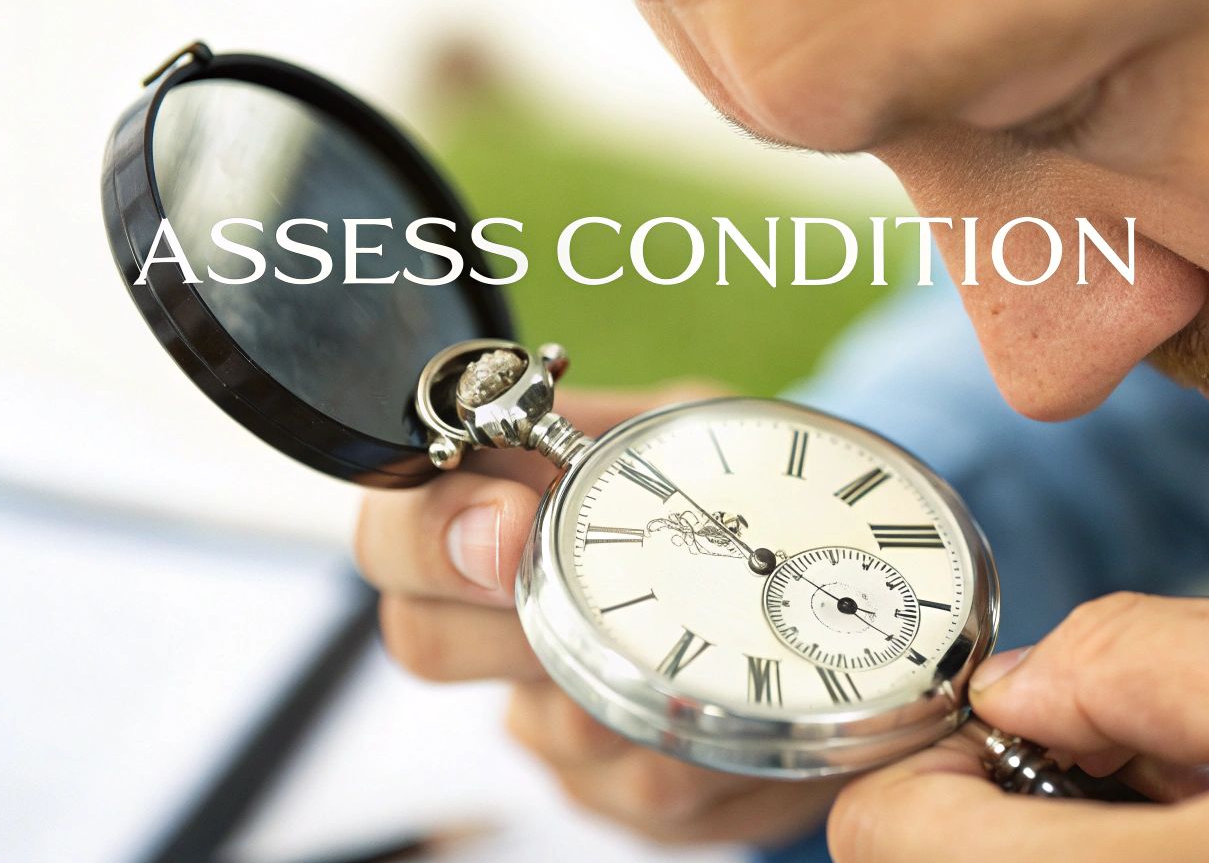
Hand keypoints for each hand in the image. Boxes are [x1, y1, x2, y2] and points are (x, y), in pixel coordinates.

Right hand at [354, 382, 846, 846]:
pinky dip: (702, 747)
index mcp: (497, 515)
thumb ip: (606, 424)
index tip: (513, 524)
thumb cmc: (735, 502)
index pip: (391, 528)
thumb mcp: (684, 433)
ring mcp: (545, 714)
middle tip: (611, 608)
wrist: (817, 601)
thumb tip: (537, 417)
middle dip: (521, 629)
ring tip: (710, 653)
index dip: (430, 533)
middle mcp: (495, 622)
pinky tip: (744, 710)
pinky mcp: (609, 790)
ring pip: (546, 729)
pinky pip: (632, 791)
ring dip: (634, 693)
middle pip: (424, 639)